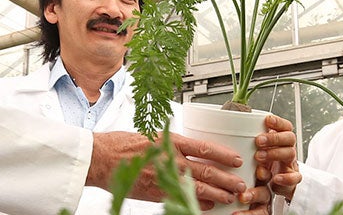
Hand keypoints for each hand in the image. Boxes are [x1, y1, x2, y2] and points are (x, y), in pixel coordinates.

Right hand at [87, 131, 246, 209]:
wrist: (100, 158)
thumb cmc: (121, 144)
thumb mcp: (150, 135)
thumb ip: (170, 143)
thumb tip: (189, 148)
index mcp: (169, 142)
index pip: (204, 148)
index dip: (223, 155)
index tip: (236, 159)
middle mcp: (169, 159)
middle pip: (206, 171)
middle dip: (226, 179)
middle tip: (242, 184)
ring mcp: (163, 177)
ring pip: (197, 187)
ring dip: (217, 193)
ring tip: (231, 197)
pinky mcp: (155, 192)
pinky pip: (181, 198)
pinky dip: (197, 203)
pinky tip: (209, 206)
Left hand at [255, 115, 300, 203]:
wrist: (272, 187)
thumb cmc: (261, 166)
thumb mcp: (255, 153)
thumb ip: (247, 144)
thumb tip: (226, 133)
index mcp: (279, 141)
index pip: (285, 127)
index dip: (278, 122)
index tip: (267, 120)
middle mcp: (287, 150)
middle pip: (289, 138)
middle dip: (274, 137)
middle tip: (258, 141)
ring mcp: (290, 165)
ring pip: (290, 154)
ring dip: (274, 153)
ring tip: (259, 157)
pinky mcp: (291, 181)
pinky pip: (295, 178)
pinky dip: (286, 178)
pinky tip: (275, 178)